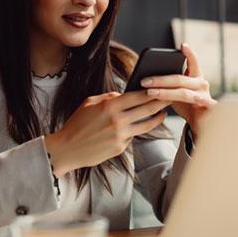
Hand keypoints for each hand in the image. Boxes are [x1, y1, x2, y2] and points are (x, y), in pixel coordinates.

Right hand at [44, 91, 170, 176]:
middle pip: (147, 110)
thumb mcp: (89, 103)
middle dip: (161, 102)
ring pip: (146, 125)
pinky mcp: (120, 148)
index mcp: (109, 106)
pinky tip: (134, 127)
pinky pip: (132, 137)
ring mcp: (120, 136)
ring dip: (157, 118)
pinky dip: (134, 131)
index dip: (151, 91)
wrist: (67, 149)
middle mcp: (117, 121)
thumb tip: (124, 94)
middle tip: (170, 97)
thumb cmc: (76, 124)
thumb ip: (108, 97)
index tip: (161, 86)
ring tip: (163, 113)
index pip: (137, 96)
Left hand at [138, 43, 215, 136]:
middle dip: (160, 79)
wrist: (198, 123)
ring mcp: (205, 95)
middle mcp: (202, 83)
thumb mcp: (176, 91)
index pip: (193, 62)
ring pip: (183, 93)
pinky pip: (194, 106)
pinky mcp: (207, 109)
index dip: (189, 54)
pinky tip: (173, 105)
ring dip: (165, 93)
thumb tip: (144, 81)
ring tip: (149, 92)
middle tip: (144, 81)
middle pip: (179, 79)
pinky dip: (190, 104)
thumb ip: (167, 84)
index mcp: (196, 75)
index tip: (183, 45)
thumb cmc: (185, 104)